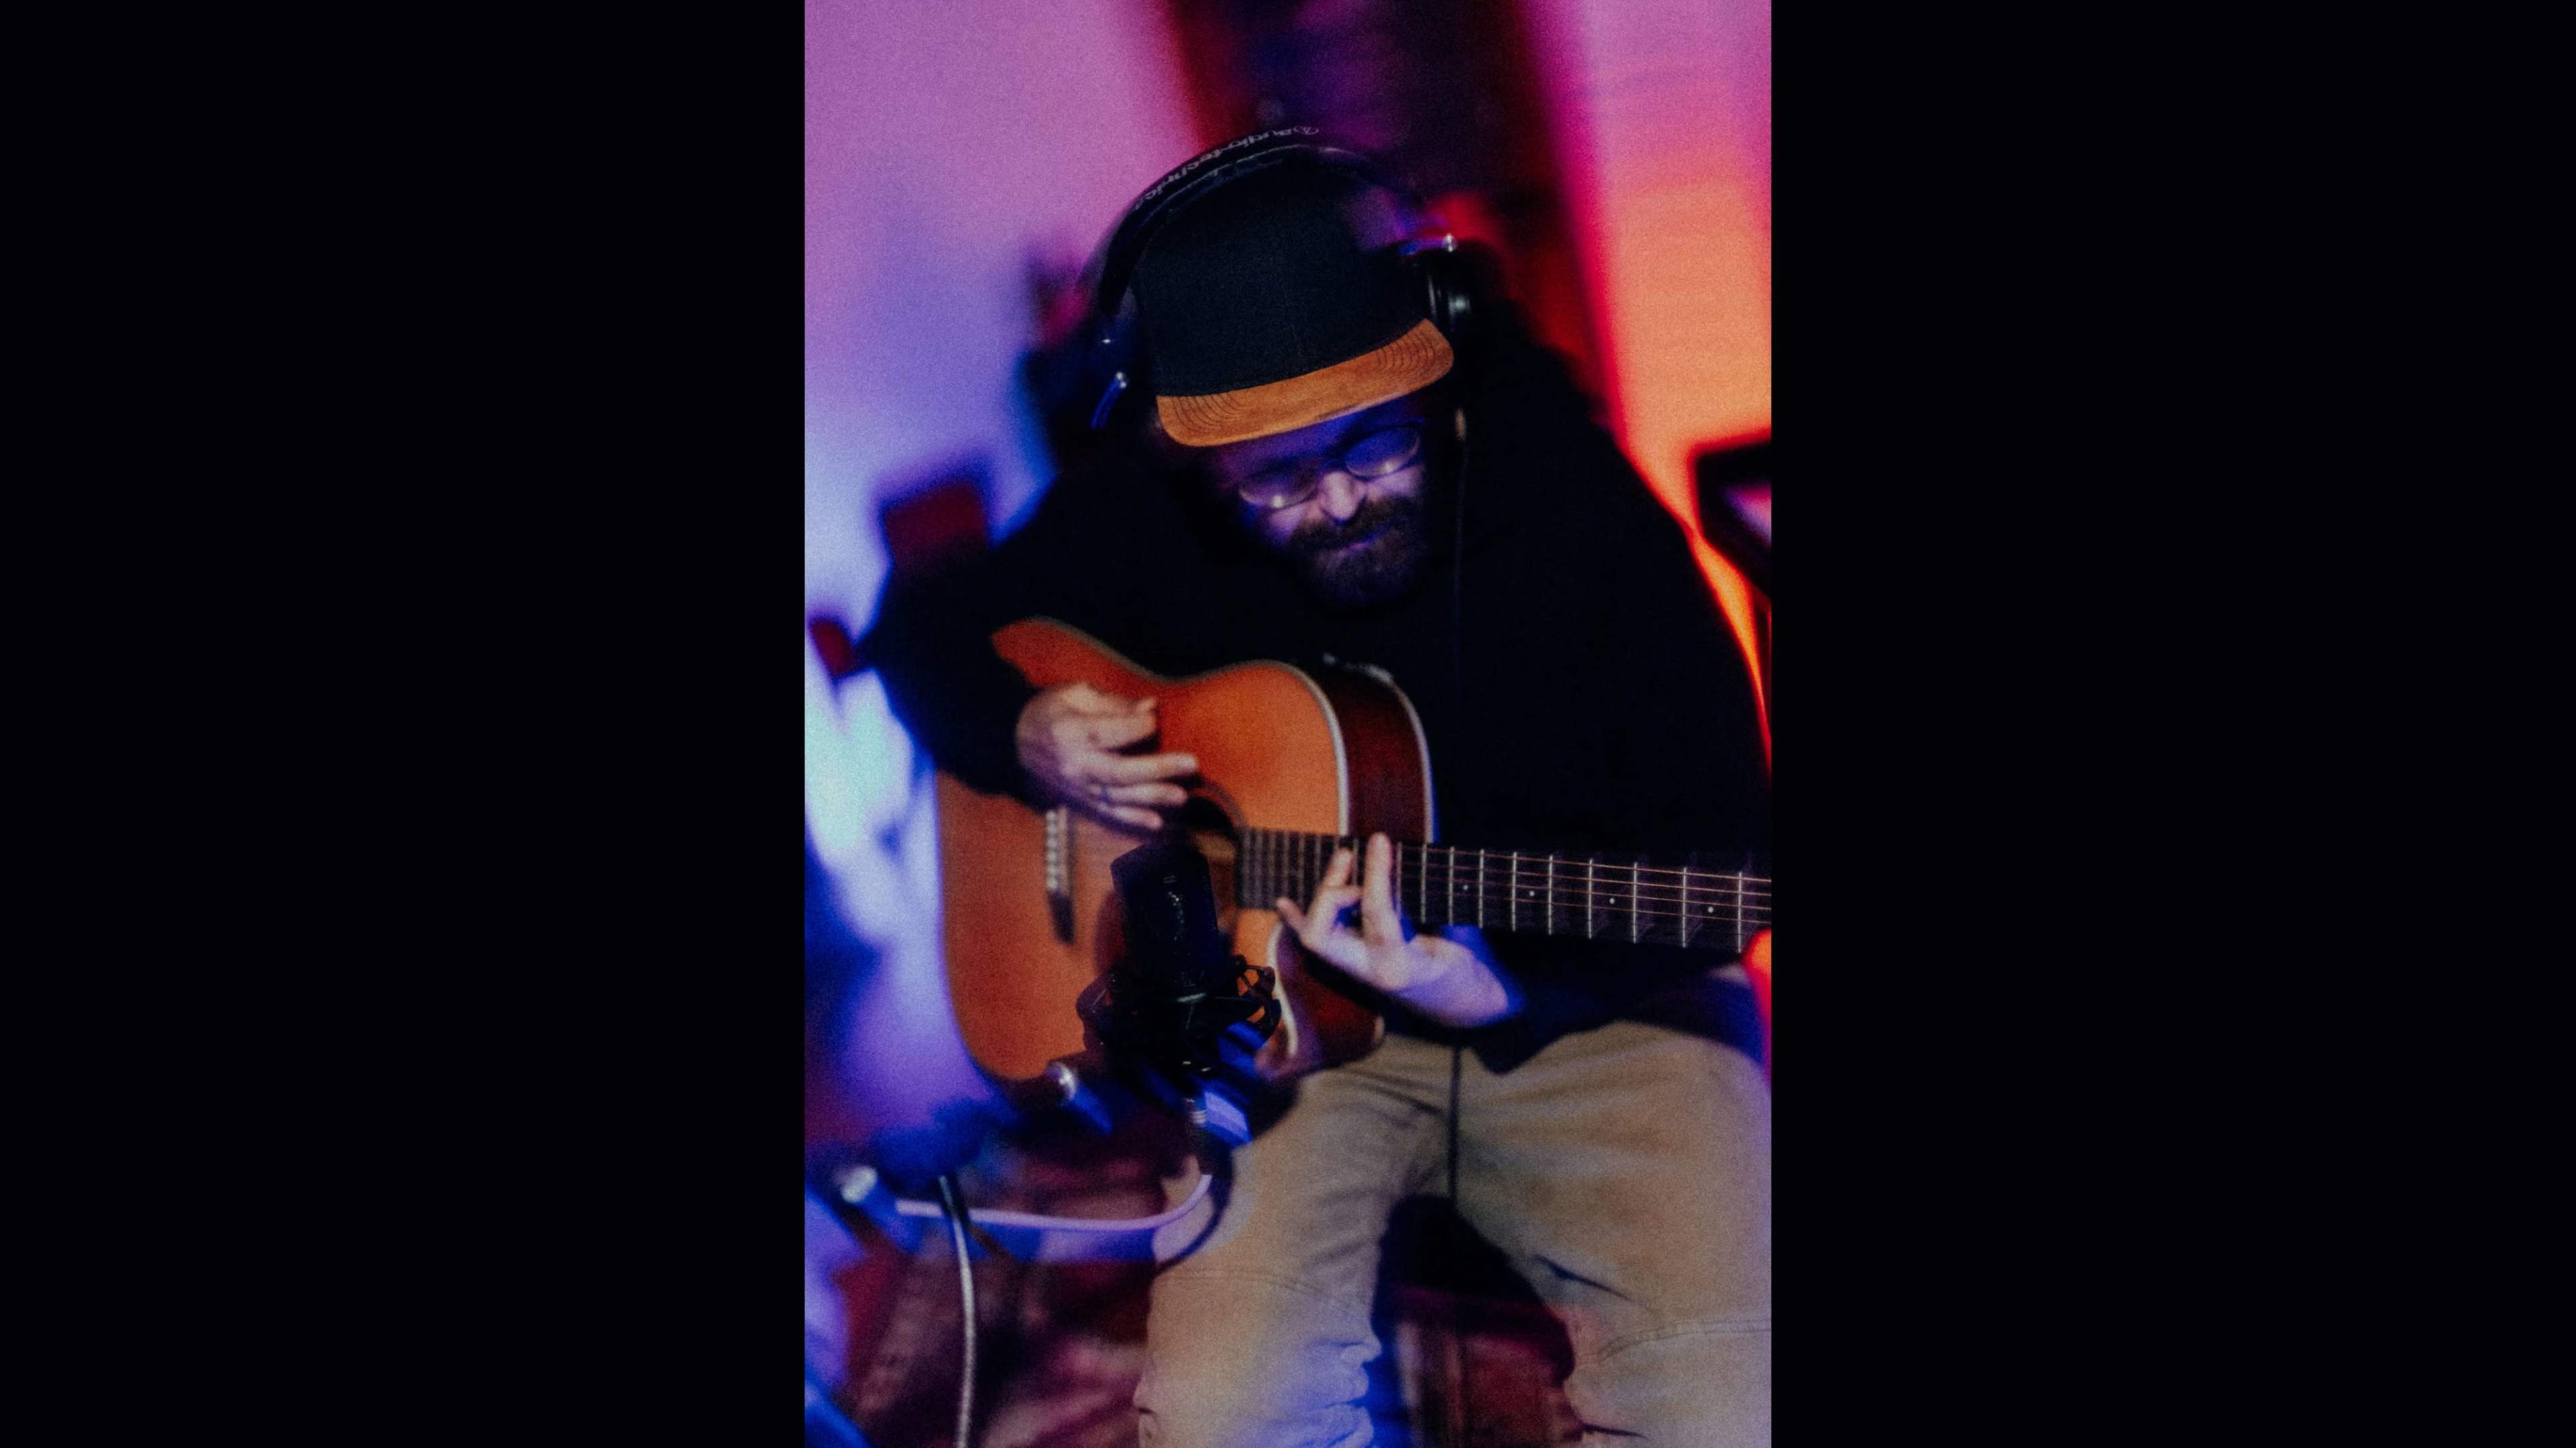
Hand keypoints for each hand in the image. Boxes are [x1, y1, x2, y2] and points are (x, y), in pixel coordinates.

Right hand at [1015, 682, 1197, 830]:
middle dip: (1159, 769)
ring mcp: (1077, 787)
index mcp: (1070, 732)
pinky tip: (1157, 822)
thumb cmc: (1051, 710)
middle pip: (1120, 772)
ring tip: (1182, 796)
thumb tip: (1150, 708)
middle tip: (1191, 764)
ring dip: (1153, 798)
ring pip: (1118, 798)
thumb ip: (1114, 703)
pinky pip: (1108, 814)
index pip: (1109, 734)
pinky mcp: (1079, 800)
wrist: (1015, 739)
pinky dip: (1133, 820)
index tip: (1155, 720)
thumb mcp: (1076, 694)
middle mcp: (1074, 764)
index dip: (1137, 727)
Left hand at [1275, 833, 1515, 1028]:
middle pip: (1323, 934)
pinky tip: (1284, 902)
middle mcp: (1372, 974)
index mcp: (1403, 966)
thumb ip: (1439, 904)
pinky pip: (1319, 945)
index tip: (1380, 839)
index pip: (1376, 914)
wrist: (1467, 1007)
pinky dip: (1300, 920)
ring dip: (1325, 893)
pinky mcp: (1357, 966)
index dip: (1376, 873)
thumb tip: (1410, 862)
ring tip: (1345, 860)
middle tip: (1353, 858)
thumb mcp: (1466, 937)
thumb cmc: (1472, 970)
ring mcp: (1360, 973)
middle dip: (1331, 891)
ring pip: (1316, 936)